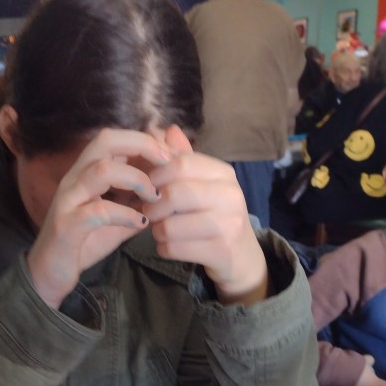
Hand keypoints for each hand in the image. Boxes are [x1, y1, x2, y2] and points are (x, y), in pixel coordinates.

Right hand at [26, 129, 169, 307]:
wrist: (49, 274)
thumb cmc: (83, 243)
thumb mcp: (118, 219)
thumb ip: (138, 202)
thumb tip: (169, 187)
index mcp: (86, 173)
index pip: (114, 139)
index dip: (145, 139)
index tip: (171, 156)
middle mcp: (74, 179)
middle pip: (106, 141)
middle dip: (142, 145)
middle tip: (169, 163)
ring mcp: (68, 201)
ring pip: (101, 171)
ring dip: (137, 179)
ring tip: (155, 197)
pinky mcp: (66, 226)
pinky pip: (97, 211)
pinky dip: (125, 214)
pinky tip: (141, 224)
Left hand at [141, 127, 268, 304]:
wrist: (240, 256)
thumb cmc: (213, 214)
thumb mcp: (200, 183)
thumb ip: (181, 158)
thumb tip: (163, 129)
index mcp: (223, 173)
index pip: (180, 163)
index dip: (153, 175)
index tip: (145, 186)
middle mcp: (231, 195)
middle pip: (173, 194)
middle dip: (152, 206)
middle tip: (148, 212)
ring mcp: (228, 224)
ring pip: (169, 225)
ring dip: (156, 230)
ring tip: (161, 229)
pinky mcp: (220, 251)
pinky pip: (173, 248)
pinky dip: (163, 248)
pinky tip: (170, 245)